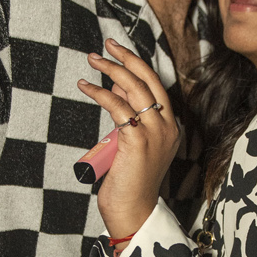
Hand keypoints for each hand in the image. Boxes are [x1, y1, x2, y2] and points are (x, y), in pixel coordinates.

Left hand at [77, 39, 180, 243]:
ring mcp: (155, 134)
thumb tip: (117, 84)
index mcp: (170, 127)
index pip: (155, 85)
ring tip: (93, 60)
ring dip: (111, 70)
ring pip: (134, 89)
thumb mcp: (130, 140)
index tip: (117, 51)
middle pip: (148, 81)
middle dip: (126, 58)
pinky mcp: (137, 141)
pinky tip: (86, 86)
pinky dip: (101, 93)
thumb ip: (128, 113)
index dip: (136, 64)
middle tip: (105, 46)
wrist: (132, 211)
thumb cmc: (129, 180)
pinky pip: (118, 107)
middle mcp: (168, 127)